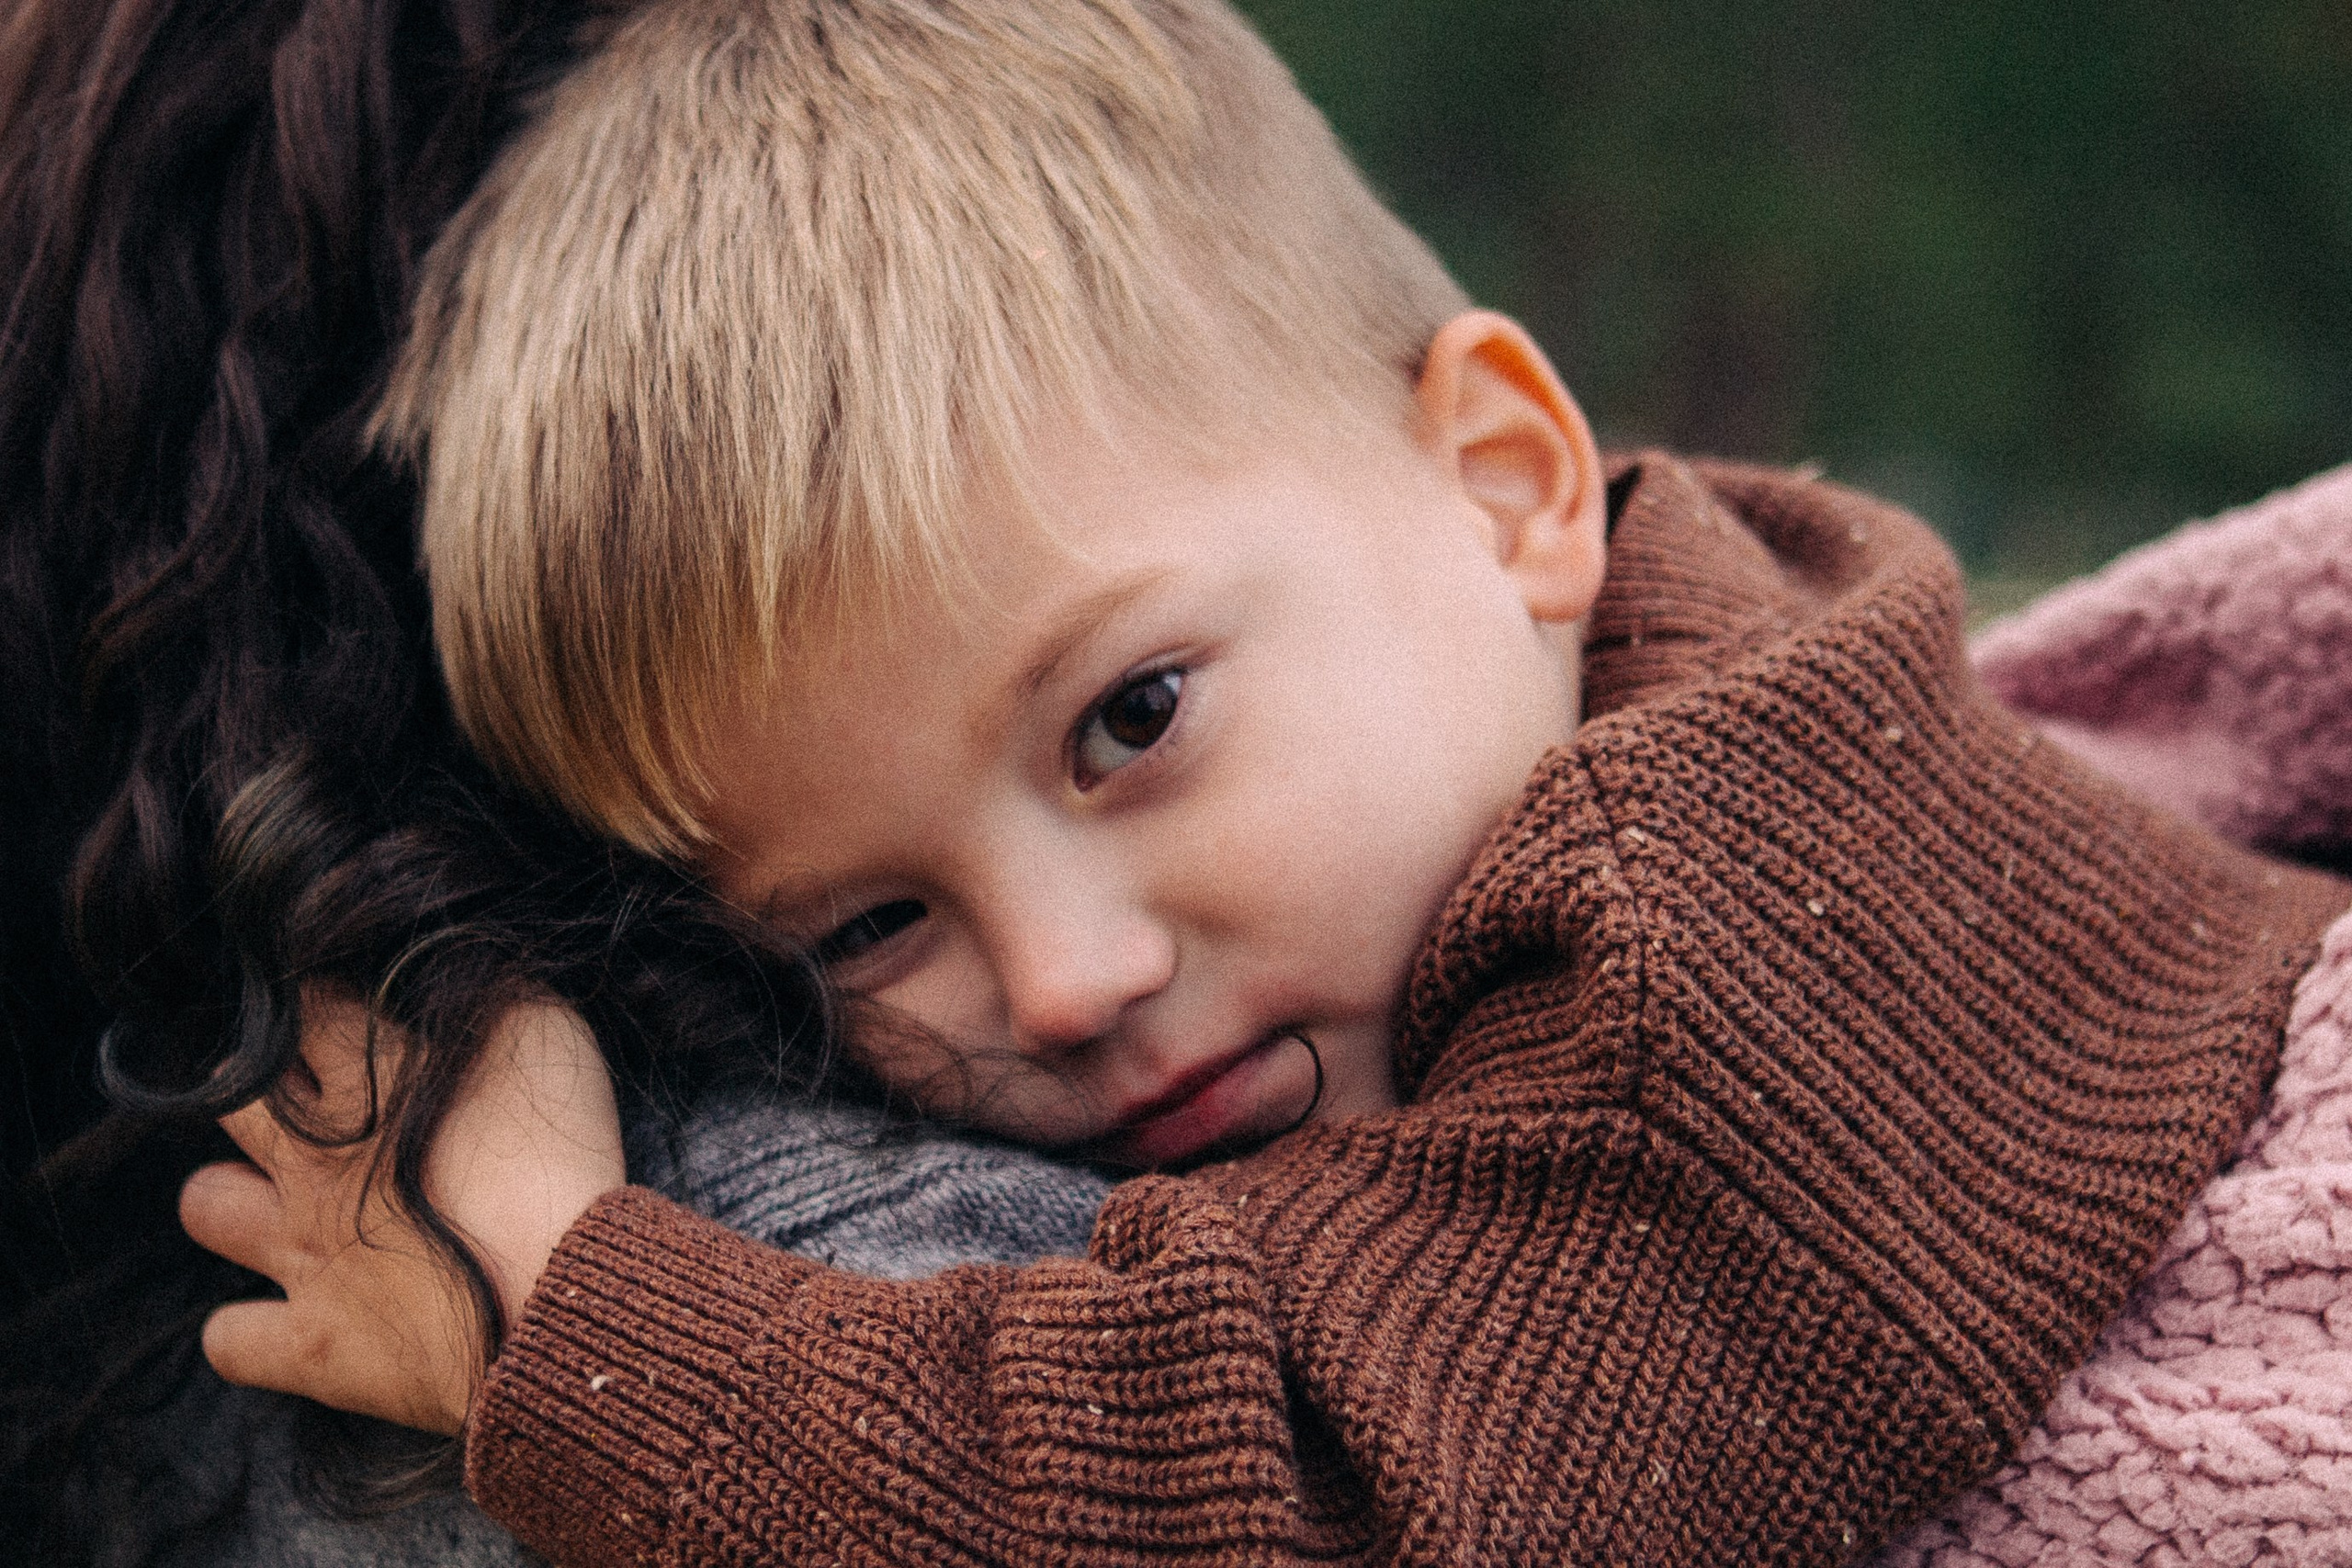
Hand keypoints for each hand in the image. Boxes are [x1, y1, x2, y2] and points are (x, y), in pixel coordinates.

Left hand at [180, 997, 624, 1434]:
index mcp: (367, 1077)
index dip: (330, 1003)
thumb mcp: (552, 1038)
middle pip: (230, 1095)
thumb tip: (473, 972)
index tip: (362, 1013)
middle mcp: (313, 1159)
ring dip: (238, 1199)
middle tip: (320, 1104)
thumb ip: (495, 998)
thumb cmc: (567, 1161)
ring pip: (204, 1203)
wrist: (565, 1299)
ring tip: (291, 1206)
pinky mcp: (313, 1345)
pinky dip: (251, 1327)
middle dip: (265, 1090)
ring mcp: (303, 1252)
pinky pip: (228, 1338)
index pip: (306, 1005)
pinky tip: (292, 1314)